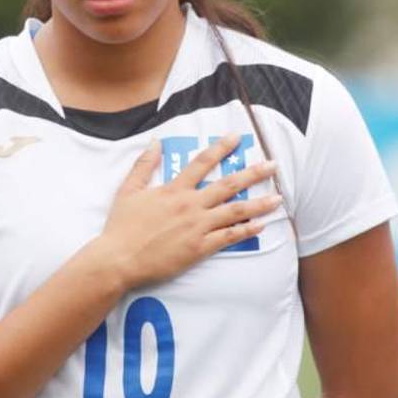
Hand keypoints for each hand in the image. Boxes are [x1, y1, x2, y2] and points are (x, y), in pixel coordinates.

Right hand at [90, 134, 282, 289]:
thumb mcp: (128, 190)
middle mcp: (190, 205)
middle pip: (228, 184)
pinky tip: (261, 226)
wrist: (118, 259)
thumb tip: (155, 142)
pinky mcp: (198, 249)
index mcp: (173, 189)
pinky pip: (228, 238)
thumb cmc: (121, 227)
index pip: (202, 163)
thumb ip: (143, 165)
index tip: (238, 138)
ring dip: (259, 204)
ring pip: (234, 211)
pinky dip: (246, 231)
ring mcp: (196, 227)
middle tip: (273, 165)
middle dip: (253, 173)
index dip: (222, 148)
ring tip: (278, 198)